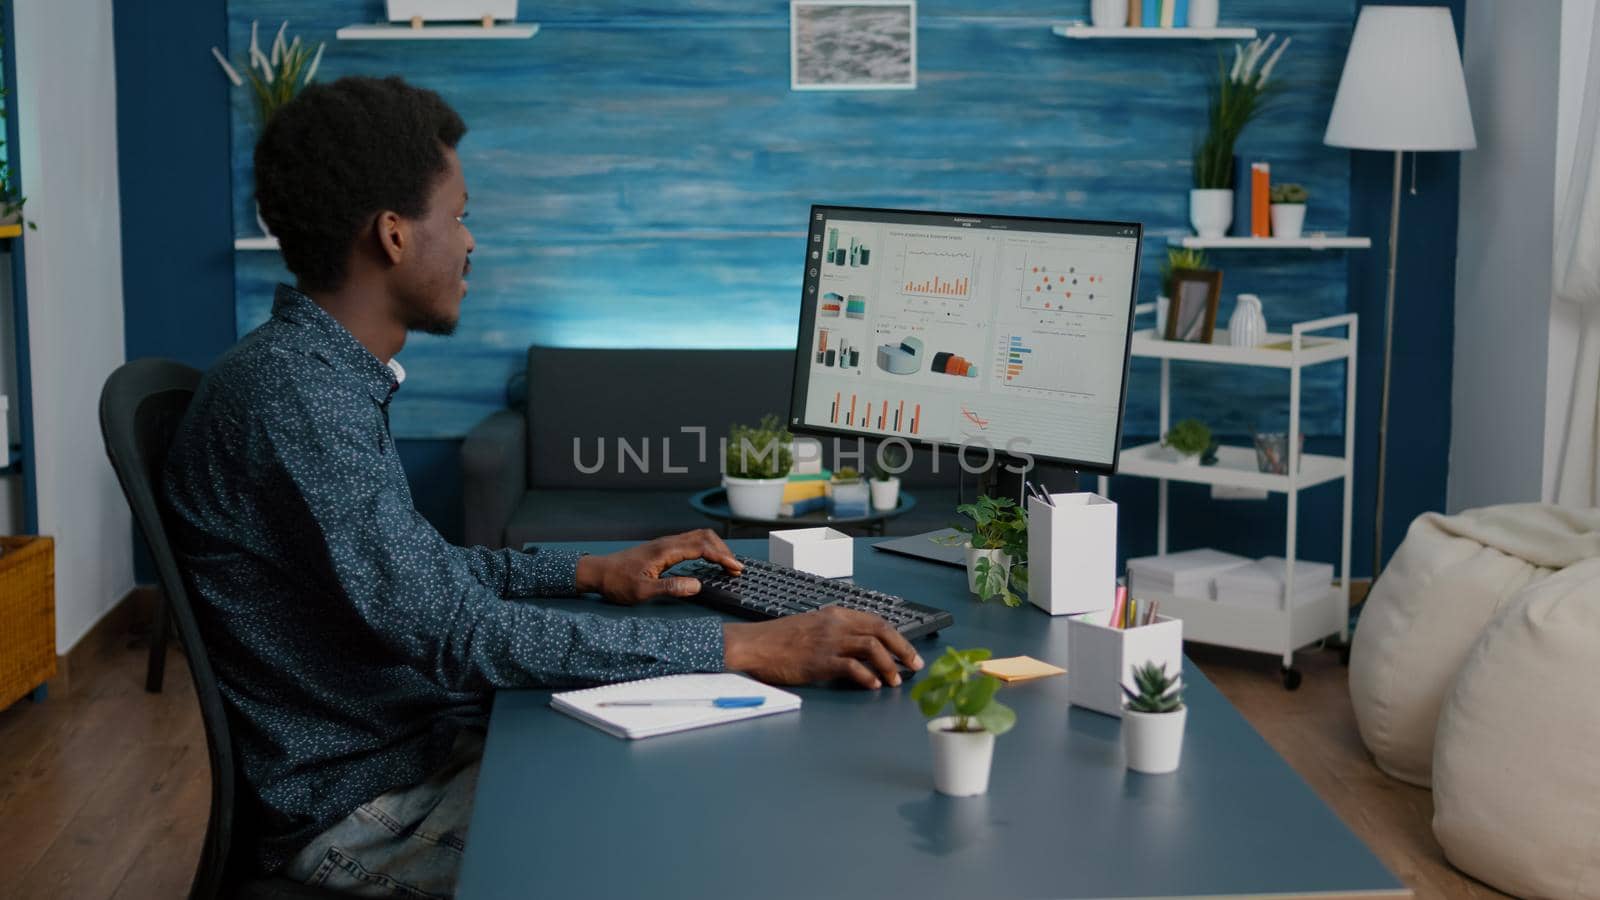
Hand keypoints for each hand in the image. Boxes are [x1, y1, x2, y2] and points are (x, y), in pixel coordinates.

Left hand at [574, 529, 742, 604]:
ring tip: (727, 565)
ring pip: (698, 537)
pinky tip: (708, 561)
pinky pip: (691, 542)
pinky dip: (706, 549)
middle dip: (723, 550)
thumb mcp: (643, 592)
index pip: (702, 548)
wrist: (598, 573)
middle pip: (704, 537)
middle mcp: (667, 543)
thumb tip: (697, 586)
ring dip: (716, 548)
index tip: (736, 569)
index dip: (722, 557)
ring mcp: (665, 544)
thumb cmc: (617, 583)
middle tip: (735, 569)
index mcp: (666, 551)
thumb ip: (670, 588)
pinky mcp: (663, 549)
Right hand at [723, 607, 924, 688]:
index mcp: (835, 614)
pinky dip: (867, 676)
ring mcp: (828, 641)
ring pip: (872, 647)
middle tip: (915, 665)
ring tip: (895, 681)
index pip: (876, 621)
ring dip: (889, 665)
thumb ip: (834, 633)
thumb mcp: (810, 627)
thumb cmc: (777, 640)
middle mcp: (836, 624)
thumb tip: (858, 649)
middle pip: (881, 630)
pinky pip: (852, 666)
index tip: (908, 652)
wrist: (752, 645)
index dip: (897, 637)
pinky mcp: (819, 660)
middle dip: (903, 649)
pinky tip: (872, 686)